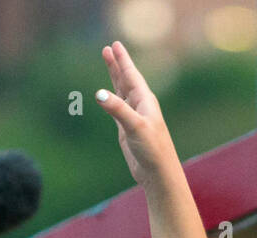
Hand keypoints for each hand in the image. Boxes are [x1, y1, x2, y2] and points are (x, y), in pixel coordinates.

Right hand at [96, 41, 179, 187]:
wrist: (157, 173)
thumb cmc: (152, 149)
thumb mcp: (135, 126)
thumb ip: (118, 109)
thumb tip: (99, 94)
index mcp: (145, 101)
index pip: (131, 75)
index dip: (123, 60)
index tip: (115, 44)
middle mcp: (140, 106)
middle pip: (126, 79)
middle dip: (117, 64)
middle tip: (108, 48)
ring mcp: (133, 117)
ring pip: (121, 92)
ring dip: (114, 78)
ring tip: (108, 63)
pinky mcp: (127, 129)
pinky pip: (118, 108)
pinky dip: (112, 98)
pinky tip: (107, 95)